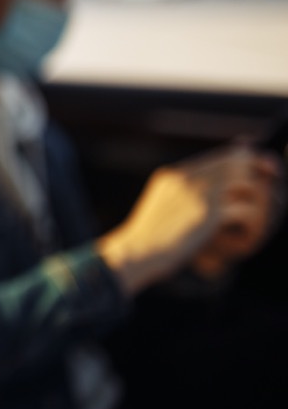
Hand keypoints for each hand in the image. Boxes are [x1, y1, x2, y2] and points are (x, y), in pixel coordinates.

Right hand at [97, 145, 281, 295]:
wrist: (136, 252)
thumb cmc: (151, 237)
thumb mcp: (163, 206)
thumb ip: (186, 192)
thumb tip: (207, 189)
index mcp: (175, 174)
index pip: (222, 155)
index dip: (248, 159)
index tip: (266, 169)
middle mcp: (187, 178)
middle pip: (238, 161)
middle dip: (260, 172)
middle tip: (273, 183)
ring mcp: (196, 194)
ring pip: (247, 182)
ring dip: (260, 201)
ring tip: (257, 219)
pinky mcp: (207, 214)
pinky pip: (247, 211)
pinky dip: (254, 224)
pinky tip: (247, 237)